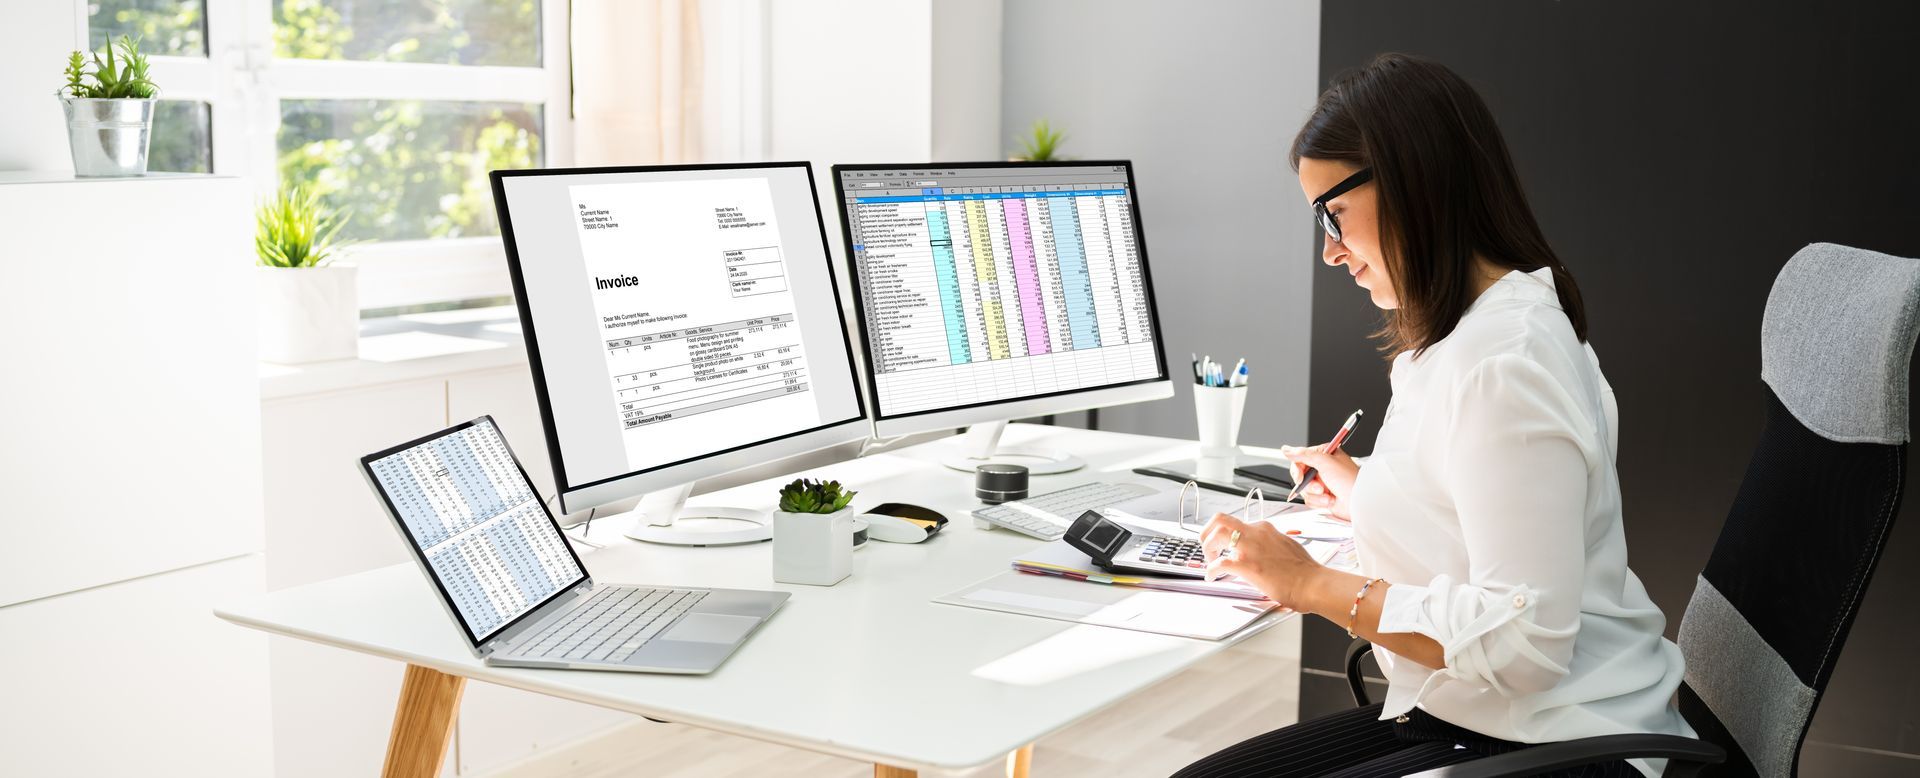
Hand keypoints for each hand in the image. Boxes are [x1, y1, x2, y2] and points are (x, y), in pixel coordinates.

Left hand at [1200, 512, 1325, 606]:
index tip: (1224, 545)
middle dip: (1208, 532)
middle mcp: (1256, 533)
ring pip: (1216, 534)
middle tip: (1208, 546)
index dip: (1227, 535)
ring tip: (1209, 560)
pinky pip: (1219, 564)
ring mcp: (1250, 548)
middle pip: (1221, 519)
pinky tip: (1212, 577)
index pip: (1239, 524)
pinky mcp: (1247, 565)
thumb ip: (1274, 545)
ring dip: (1207, 547)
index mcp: (1266, 529)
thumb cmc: (1305, 571)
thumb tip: (1268, 551)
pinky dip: (1211, 570)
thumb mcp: (1289, 547)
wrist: (1313, 583)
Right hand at [1281, 443, 1358, 521]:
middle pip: (1300, 476)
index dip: (1298, 470)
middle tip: (1319, 487)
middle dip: (1309, 485)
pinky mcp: (1322, 496)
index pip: (1300, 459)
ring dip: (1315, 495)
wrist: (1359, 502)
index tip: (1301, 477)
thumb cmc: (1349, 480)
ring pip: (1304, 489)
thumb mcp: (1325, 461)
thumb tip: (1286, 449)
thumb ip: (1303, 454)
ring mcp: (1322, 483)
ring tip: (1328, 495)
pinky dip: (1318, 502)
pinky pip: (1309, 500)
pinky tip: (1330, 500)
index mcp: (1324, 455)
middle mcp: (1322, 468)